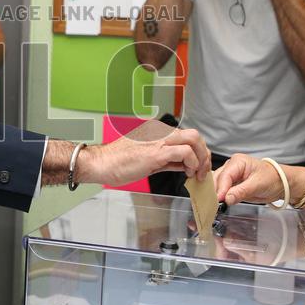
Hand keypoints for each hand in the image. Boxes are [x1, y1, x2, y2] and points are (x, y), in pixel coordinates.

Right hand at [81, 119, 209, 186]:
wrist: (100, 163)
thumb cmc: (117, 162)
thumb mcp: (148, 159)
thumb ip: (168, 160)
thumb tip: (183, 165)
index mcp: (157, 131)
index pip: (186, 136)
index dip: (197, 152)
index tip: (197, 167)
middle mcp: (160, 132)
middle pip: (194, 135)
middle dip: (204, 154)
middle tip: (202, 171)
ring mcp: (158, 140)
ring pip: (193, 139)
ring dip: (201, 159)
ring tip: (197, 174)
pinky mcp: (156, 152)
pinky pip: (185, 152)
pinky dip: (192, 163)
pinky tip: (187, 173)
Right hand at [214, 154, 301, 205]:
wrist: (281, 184)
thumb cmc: (273, 178)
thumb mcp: (258, 184)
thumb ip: (241, 191)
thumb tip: (227, 199)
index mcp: (237, 162)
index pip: (225, 175)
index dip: (221, 188)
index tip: (219, 200)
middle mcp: (231, 167)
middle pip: (217, 179)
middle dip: (215, 191)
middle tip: (214, 204)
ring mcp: (231, 176)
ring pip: (217, 185)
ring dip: (216, 195)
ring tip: (215, 205)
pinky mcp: (232, 185)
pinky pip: (223, 191)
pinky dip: (221, 197)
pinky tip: (219, 203)